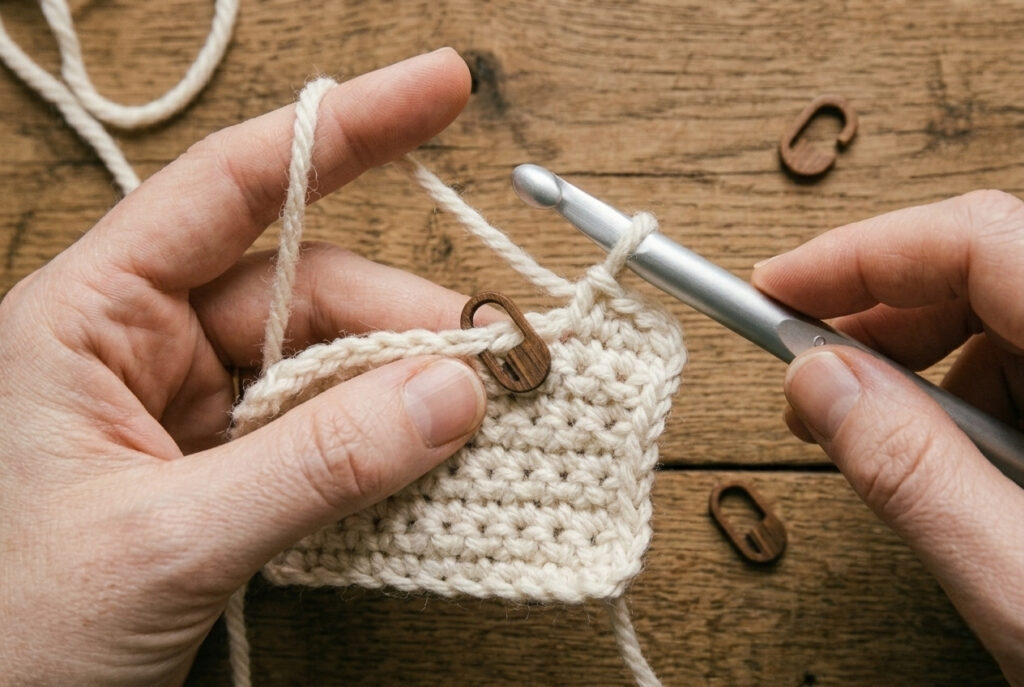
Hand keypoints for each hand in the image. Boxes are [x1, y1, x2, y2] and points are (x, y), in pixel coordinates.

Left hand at [0, 49, 484, 686]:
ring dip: (403, 388)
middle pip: (307, 289)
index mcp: (89, 319)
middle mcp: (144, 346)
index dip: (341, 130)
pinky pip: (324, 426)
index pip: (230, 189)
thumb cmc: (8, 634)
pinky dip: (381, 440)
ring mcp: (192, 407)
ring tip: (475, 421)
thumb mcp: (165, 541)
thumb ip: (313, 466)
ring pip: (327, 361)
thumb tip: (447, 397)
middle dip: (407, 318)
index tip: (438, 89)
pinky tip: (425, 457)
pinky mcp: (227, 464)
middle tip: (497, 359)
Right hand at [753, 190, 1023, 684]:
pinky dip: (972, 408)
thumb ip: (917, 475)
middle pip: (990, 270)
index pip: (985, 242)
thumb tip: (818, 383)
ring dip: (925, 373)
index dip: (864, 252)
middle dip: (880, 320)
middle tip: (808, 374)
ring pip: (1005, 325)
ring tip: (882, 445)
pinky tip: (956, 469)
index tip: (780, 287)